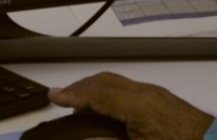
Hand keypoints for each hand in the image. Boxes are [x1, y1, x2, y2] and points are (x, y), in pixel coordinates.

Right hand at [51, 73, 213, 139]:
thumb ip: (111, 138)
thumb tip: (90, 133)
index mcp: (139, 106)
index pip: (98, 94)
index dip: (74, 95)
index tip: (54, 97)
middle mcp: (147, 94)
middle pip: (105, 81)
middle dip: (81, 87)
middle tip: (61, 97)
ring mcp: (156, 95)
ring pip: (117, 82)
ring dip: (94, 89)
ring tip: (77, 101)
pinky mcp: (161, 100)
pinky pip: (128, 89)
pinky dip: (109, 93)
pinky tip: (104, 106)